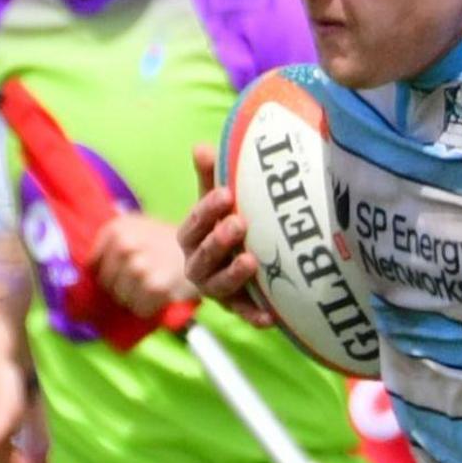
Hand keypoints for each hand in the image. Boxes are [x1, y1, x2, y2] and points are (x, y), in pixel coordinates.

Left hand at [90, 212, 198, 319]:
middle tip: (144, 277)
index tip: (122, 272)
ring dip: (136, 298)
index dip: (108, 272)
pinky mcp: (154, 287)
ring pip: (122, 298)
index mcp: (116, 230)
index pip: (93, 265)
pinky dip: (150, 308)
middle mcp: (124, 246)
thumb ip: (110, 243)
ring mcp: (138, 267)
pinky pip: (140, 309)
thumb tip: (83, 272)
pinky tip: (161, 294)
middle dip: (122, 285)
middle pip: (106, 284)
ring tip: (153, 284)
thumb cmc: (167, 241)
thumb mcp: (137, 228)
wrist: (206, 248)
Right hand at [177, 144, 272, 319]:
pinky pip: (243, 313)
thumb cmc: (219, 226)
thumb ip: (210, 177)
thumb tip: (202, 145)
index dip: (208, 210)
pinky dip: (254, 316)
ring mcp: (215, 287)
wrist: (219, 267)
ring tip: (251, 260)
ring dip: (234, 274)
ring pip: (219, 284)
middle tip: (239, 223)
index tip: (227, 194)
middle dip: (219, 240)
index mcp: (190, 237)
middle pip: (204, 254)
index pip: (195, 222)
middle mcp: (197, 264)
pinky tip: (270, 317)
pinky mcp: (235, 306)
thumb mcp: (215, 202)